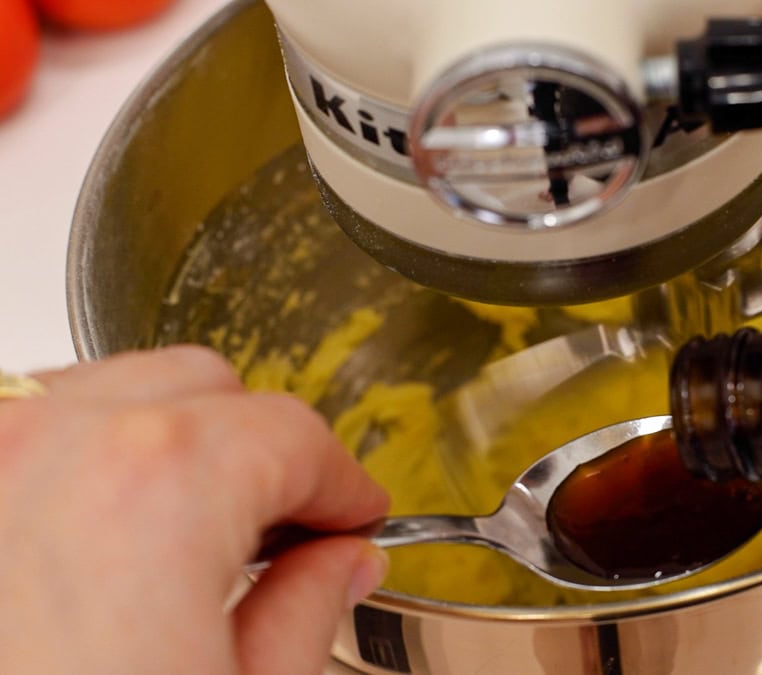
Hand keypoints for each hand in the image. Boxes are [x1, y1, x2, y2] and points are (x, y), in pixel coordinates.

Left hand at [0, 346, 389, 672]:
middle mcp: (42, 445)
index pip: (292, 434)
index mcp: (154, 490)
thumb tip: (339, 563)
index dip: (342, 481)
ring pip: (102, 393)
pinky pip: (19, 430)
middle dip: (255, 450)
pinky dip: (70, 464)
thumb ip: (306, 613)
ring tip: (177, 540)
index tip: (350, 517)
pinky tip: (84, 547)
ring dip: (160, 445)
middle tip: (277, 532)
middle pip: (201, 387)